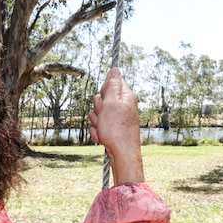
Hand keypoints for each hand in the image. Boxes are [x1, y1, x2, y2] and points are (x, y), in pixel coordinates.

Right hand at [88, 67, 144, 183]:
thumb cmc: (118, 129)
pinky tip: (104, 137)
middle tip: (103, 116)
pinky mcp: (112, 129)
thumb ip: (112, 85)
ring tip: (104, 129)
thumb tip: (115, 69)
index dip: (104, 90)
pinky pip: (97, 126)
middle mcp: (122, 106)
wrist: (122, 154)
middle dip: (98, 108)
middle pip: (101, 99)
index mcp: (125, 96)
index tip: (105, 100)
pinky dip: (98, 132)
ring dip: (96, 122)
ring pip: (97, 114)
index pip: (111, 83)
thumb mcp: (112, 102)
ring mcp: (117, 119)